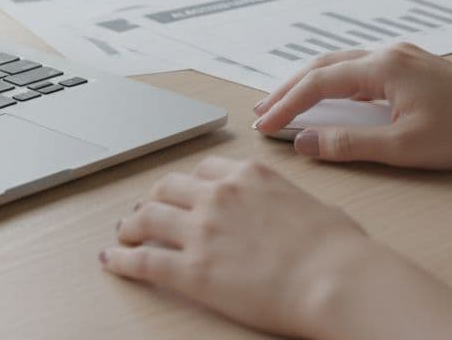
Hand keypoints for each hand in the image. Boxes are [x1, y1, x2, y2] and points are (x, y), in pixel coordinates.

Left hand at [100, 157, 384, 337]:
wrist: (338, 280)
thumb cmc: (340, 249)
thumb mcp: (314, 206)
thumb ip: (290, 201)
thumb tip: (298, 210)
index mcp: (248, 176)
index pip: (204, 170)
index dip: (187, 184)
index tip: (181, 193)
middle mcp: (218, 195)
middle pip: (167, 188)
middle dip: (152, 199)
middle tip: (144, 211)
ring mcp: (201, 230)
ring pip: (147, 217)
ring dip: (130, 225)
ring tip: (124, 234)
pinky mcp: (191, 269)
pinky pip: (143, 260)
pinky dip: (121, 259)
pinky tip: (111, 260)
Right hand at [253, 43, 451, 168]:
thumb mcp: (404, 147)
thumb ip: (349, 144)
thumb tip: (305, 142)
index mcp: (381, 68)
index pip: (317, 83)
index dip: (285, 105)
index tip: (263, 125)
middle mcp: (386, 53)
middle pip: (321, 66)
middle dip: (287, 88)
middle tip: (261, 111)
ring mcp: (400, 56)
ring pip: (339, 64)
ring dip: (308, 84)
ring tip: (284, 103)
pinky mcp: (411, 66)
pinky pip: (358, 69)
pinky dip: (333, 83)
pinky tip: (328, 98)